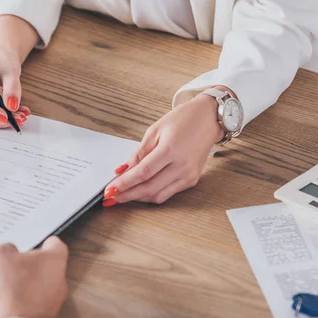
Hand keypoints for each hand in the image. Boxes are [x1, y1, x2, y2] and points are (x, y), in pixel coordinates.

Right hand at [0, 48, 30, 128]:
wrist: (0, 61)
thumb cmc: (3, 61)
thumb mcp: (11, 71)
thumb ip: (12, 87)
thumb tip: (11, 106)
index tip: (5, 116)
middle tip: (20, 118)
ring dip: (1, 121)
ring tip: (20, 115)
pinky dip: (0, 120)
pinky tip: (14, 114)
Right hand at [0, 236, 68, 317]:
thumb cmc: (14, 288)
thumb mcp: (0, 255)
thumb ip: (2, 250)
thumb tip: (4, 255)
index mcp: (53, 262)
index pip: (54, 246)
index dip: (43, 241)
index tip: (36, 240)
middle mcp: (51, 283)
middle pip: (28, 268)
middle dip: (7, 264)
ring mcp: (38, 303)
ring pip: (10, 287)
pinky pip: (1, 303)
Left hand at [102, 93, 224, 205]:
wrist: (208, 119)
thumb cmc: (182, 120)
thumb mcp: (155, 130)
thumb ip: (139, 152)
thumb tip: (122, 170)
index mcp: (171, 150)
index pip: (143, 173)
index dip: (124, 184)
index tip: (109, 190)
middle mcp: (182, 166)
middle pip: (149, 188)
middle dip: (127, 195)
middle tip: (111, 198)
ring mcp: (188, 175)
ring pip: (158, 195)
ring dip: (138, 197)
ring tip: (122, 195)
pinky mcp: (192, 180)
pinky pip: (168, 193)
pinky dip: (152, 194)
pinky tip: (140, 190)